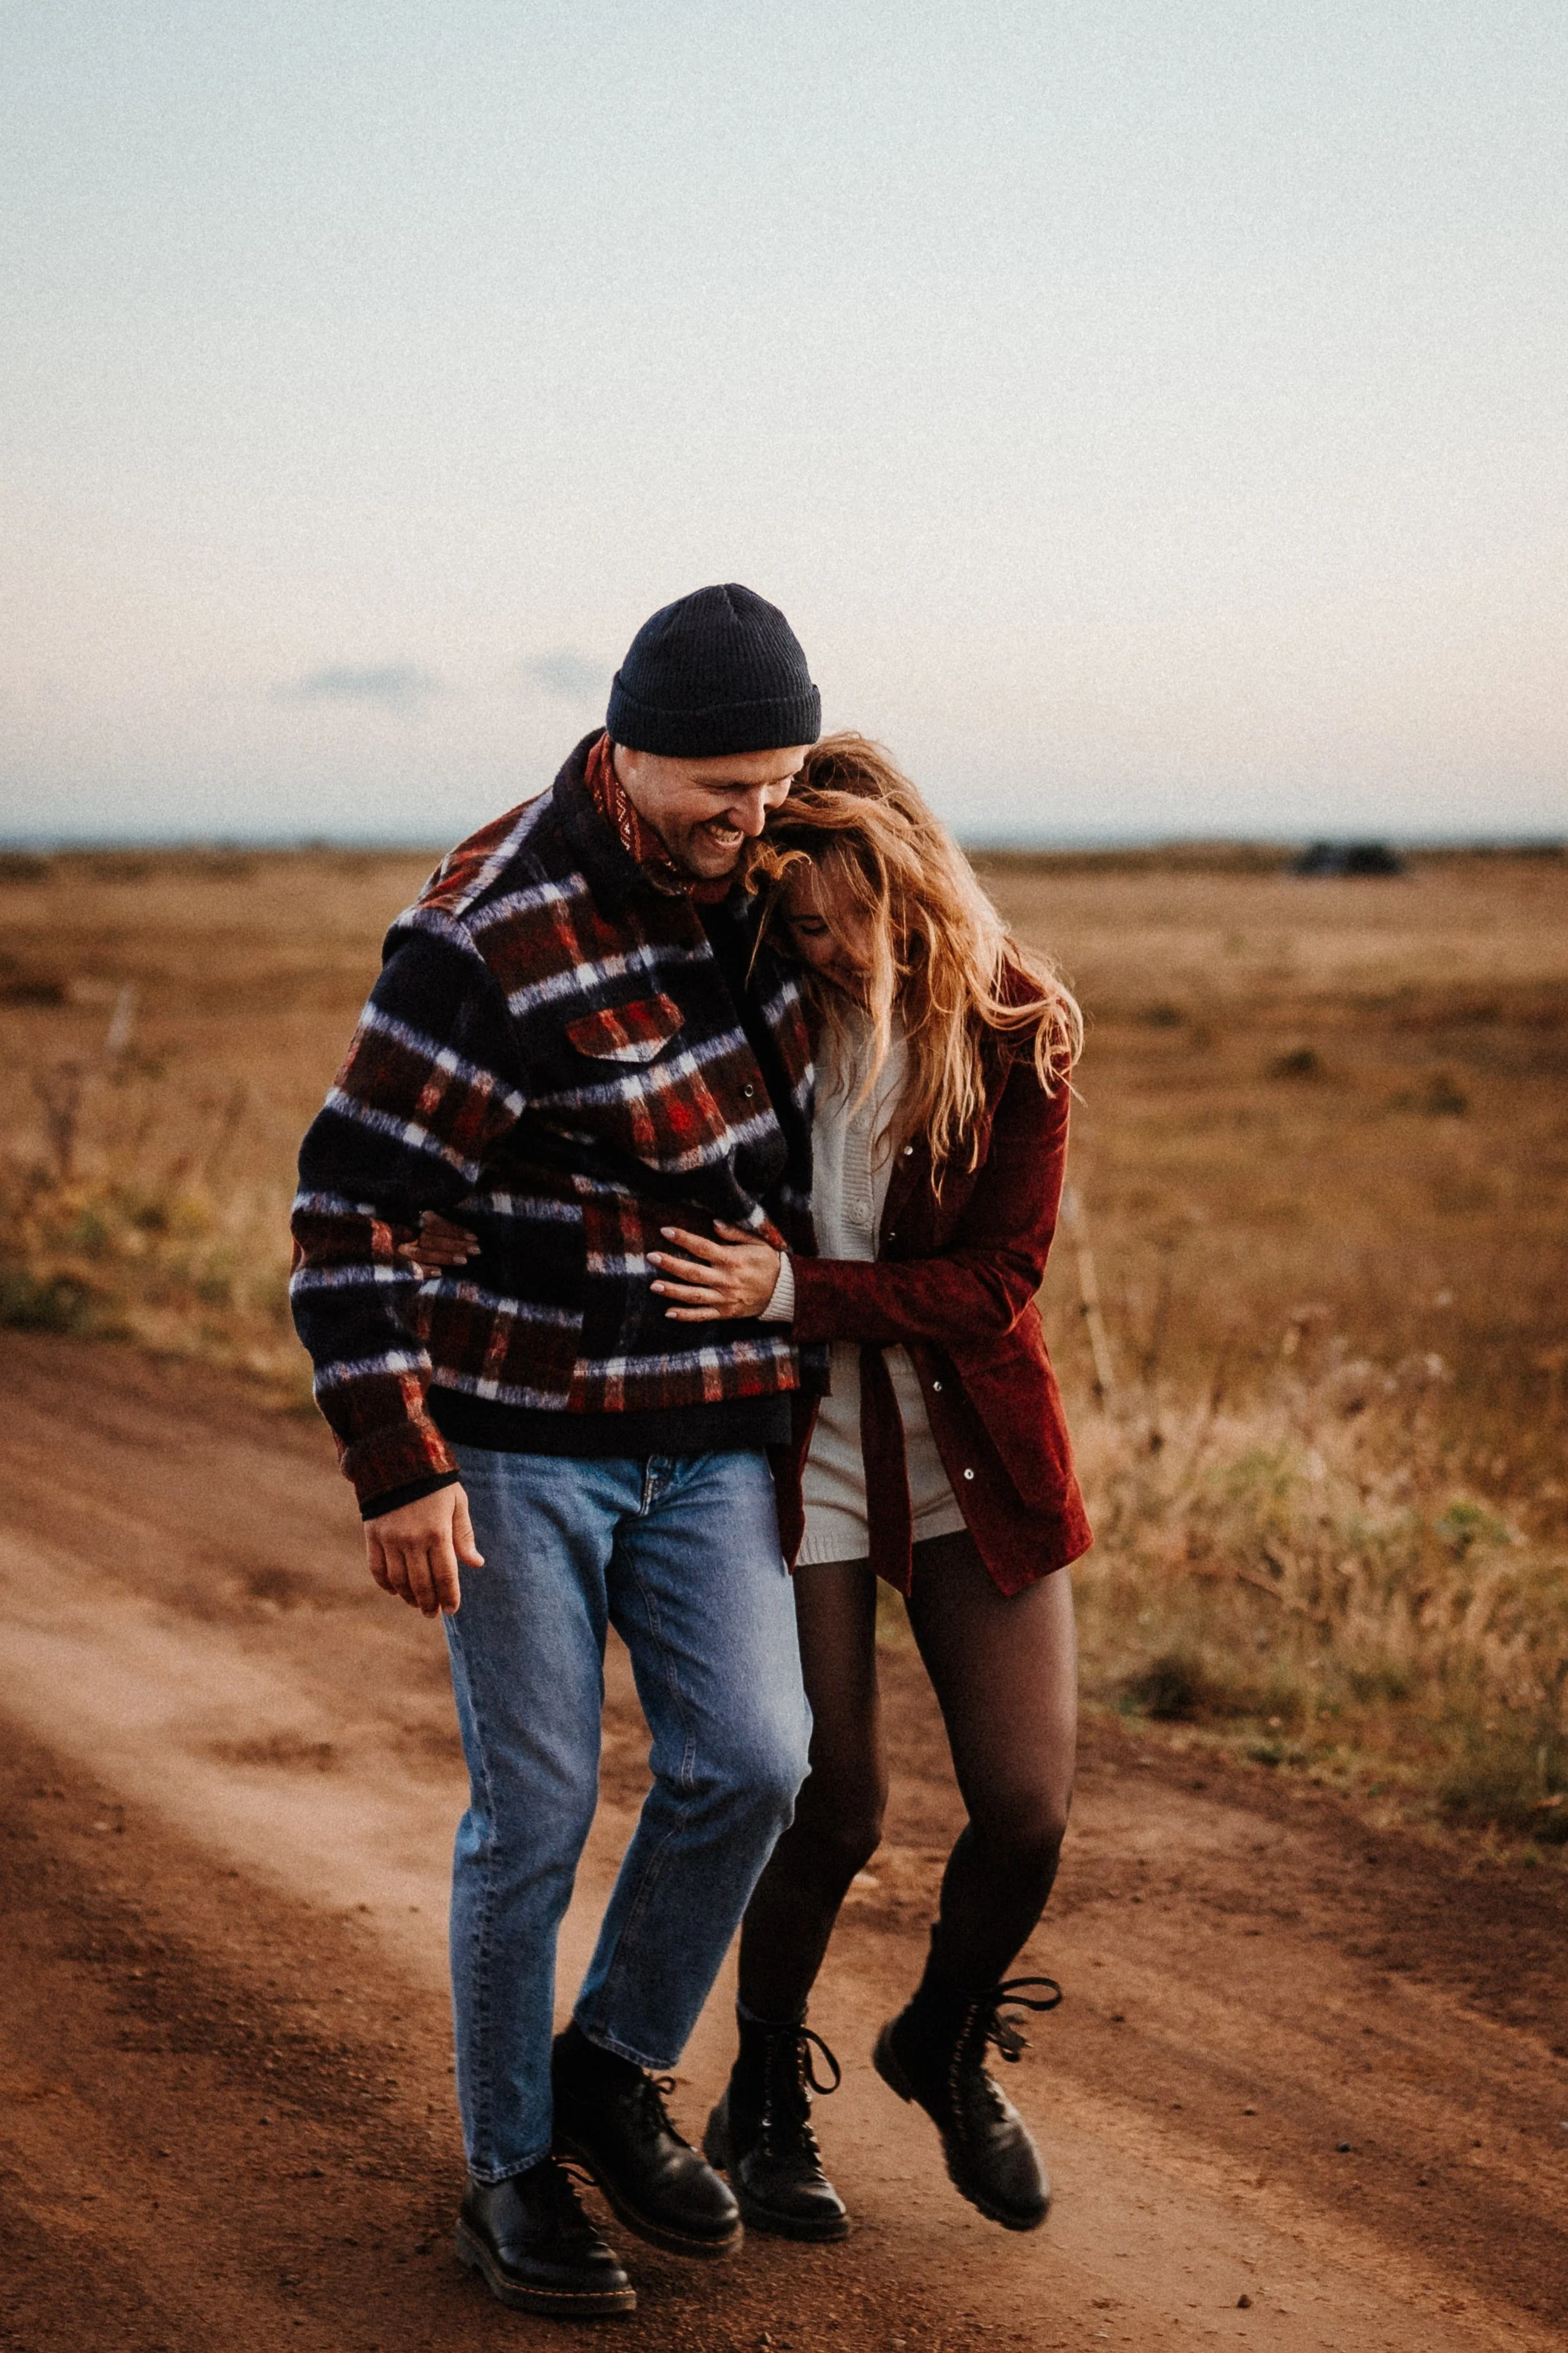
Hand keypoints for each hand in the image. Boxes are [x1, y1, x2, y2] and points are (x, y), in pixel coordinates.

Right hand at [365, 1483, 482, 1616]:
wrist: (397, 1459)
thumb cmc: (435, 1483)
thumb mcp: (457, 1503)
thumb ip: (464, 1535)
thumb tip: (477, 1564)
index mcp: (437, 1532)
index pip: (445, 1575)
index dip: (449, 1596)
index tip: (452, 1610)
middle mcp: (412, 1539)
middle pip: (421, 1583)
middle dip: (429, 1603)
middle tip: (433, 1613)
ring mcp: (389, 1538)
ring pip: (398, 1580)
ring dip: (408, 1597)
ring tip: (417, 1604)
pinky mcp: (372, 1535)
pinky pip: (377, 1568)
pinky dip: (385, 1583)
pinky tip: (394, 1590)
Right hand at [397, 1209, 478, 1275]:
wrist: (362, 1238)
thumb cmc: (390, 1228)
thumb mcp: (408, 1217)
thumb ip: (428, 1219)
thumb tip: (452, 1228)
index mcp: (410, 1218)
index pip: (436, 1224)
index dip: (455, 1230)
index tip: (474, 1236)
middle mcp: (403, 1233)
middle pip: (433, 1238)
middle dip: (456, 1244)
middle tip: (477, 1249)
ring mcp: (396, 1248)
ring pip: (423, 1251)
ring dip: (444, 1256)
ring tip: (464, 1260)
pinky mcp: (391, 1261)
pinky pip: (408, 1266)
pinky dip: (423, 1270)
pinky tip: (439, 1273)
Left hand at [648, 1222, 782, 1321]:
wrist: (784, 1291)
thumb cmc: (769, 1262)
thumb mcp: (757, 1242)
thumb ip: (735, 1232)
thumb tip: (714, 1223)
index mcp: (732, 1259)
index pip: (703, 1247)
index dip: (683, 1239)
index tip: (665, 1231)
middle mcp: (726, 1279)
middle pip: (693, 1272)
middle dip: (670, 1264)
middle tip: (651, 1257)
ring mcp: (724, 1298)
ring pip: (694, 1295)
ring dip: (672, 1291)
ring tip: (653, 1285)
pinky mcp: (726, 1312)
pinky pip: (703, 1315)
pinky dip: (685, 1315)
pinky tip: (668, 1312)